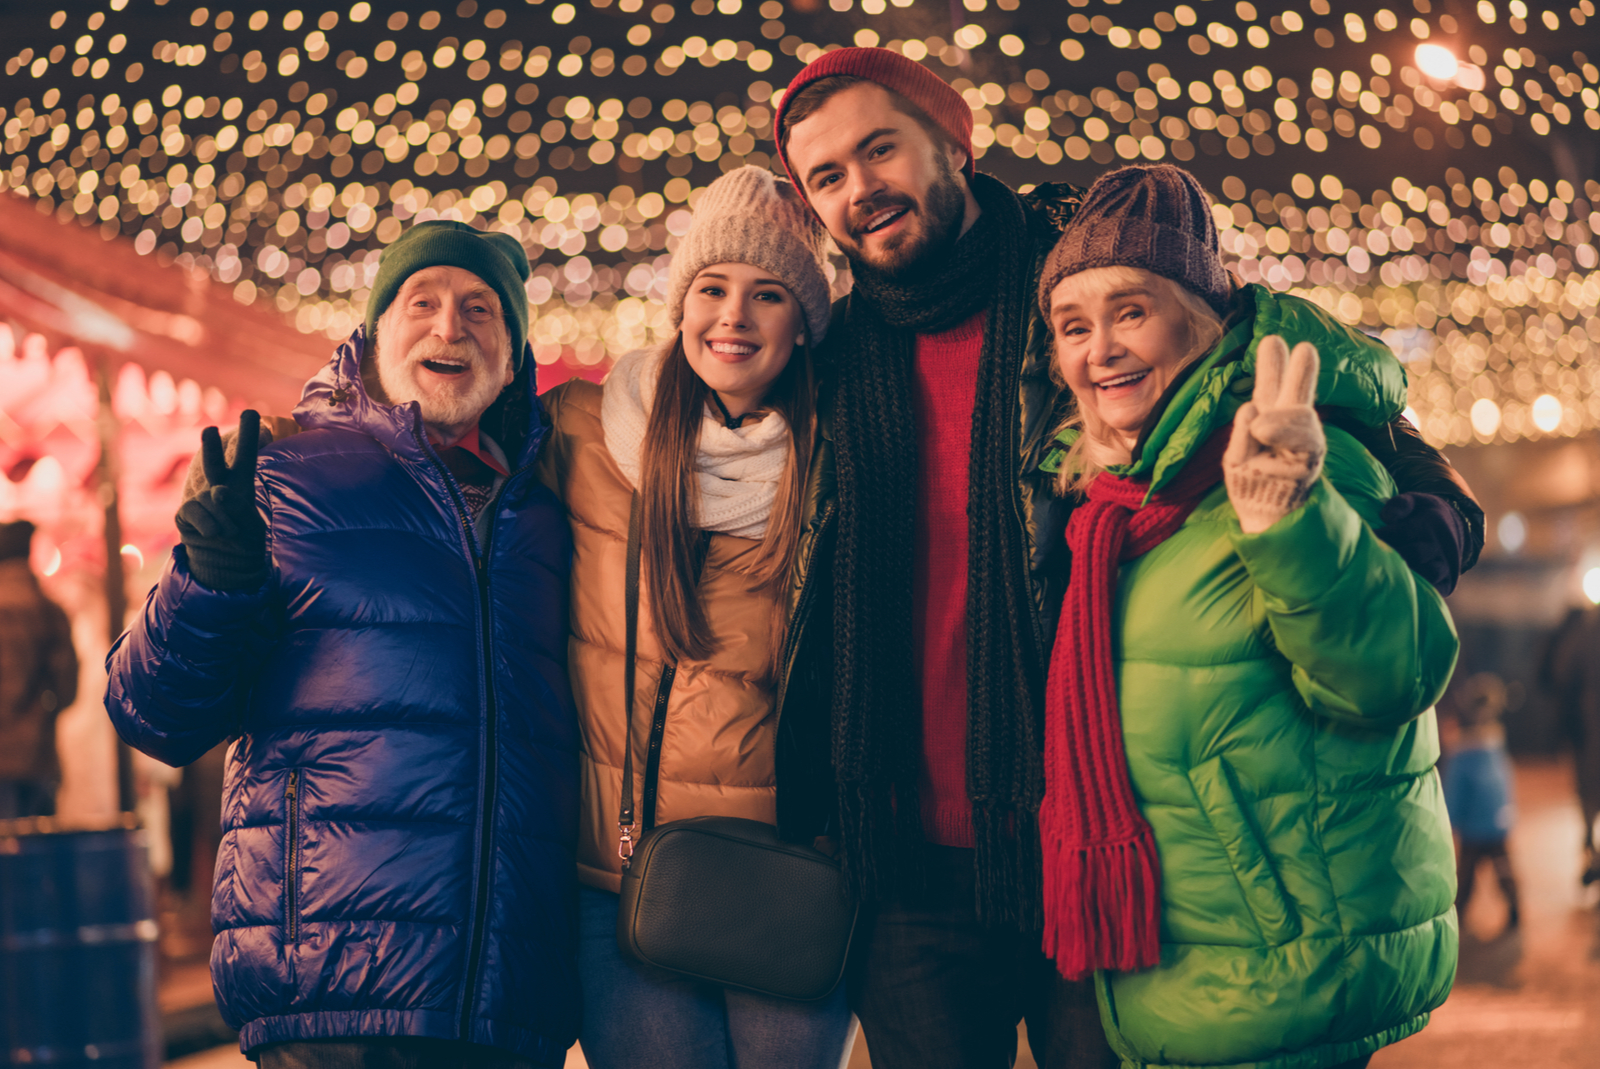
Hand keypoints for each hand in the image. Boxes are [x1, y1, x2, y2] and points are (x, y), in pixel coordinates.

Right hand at [175, 411, 267, 590]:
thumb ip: (237, 507)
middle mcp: (219, 485)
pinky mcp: (185, 511)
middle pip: (214, 462)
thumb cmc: (244, 539)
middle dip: (211, 447)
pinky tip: (212, 533)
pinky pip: (198, 513)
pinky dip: (209, 526)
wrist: (225, 563)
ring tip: (228, 531)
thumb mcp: (251, 525)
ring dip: (223, 519)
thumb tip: (217, 492)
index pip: (246, 455)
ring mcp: (200, 497)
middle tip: (210, 430)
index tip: (252, 412)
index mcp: (241, 483)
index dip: (249, 434)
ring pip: (211, 499)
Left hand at [1224, 336, 1325, 534]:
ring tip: (1260, 424)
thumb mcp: (1237, 455)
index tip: (1272, 340)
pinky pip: (1300, 446)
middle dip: (1301, 374)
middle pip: (1298, 397)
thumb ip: (1244, 432)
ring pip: (1301, 419)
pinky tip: (1263, 432)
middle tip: (1304, 348)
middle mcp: (1291, 431)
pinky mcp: (1308, 466)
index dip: (1275, 366)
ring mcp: (1303, 447)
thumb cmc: (1251, 483)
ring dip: (1280, 419)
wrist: (1265, 518)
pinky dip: (1280, 438)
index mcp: (1271, 422)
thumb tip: (1252, 407)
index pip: (1274, 389)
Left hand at [1379, 492, 1466, 594]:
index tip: (1365, 538)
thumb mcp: (1415, 501)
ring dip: (1406, 574)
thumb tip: (1385, 516)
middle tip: (1370, 559)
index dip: (1381, 536)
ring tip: (1383, 575)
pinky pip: (1435, 589)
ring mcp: (1445, 564)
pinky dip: (1419, 590)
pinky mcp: (1447, 582)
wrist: (1454, 527)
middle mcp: (1439, 545)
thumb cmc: (1423, 514)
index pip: (1402, 532)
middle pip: (1413, 554)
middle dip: (1391, 556)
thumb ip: (1400, 504)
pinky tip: (1399, 588)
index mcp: (1429, 524)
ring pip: (1427, 573)